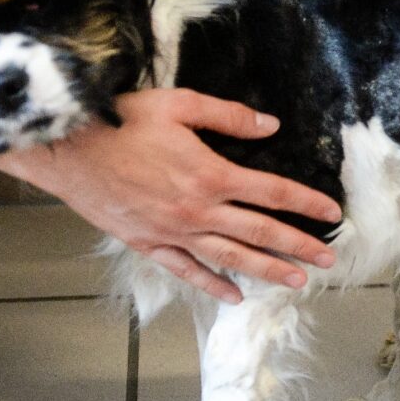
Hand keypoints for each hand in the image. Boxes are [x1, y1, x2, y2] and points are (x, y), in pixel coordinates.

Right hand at [2, 87, 340, 303]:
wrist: (68, 150)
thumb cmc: (121, 121)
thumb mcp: (178, 104)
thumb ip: (228, 116)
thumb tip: (269, 126)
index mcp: (211, 174)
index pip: (272, 192)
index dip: (306, 203)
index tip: (332, 214)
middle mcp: (198, 210)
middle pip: (260, 232)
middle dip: (298, 246)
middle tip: (328, 261)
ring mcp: (173, 233)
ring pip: (231, 258)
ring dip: (267, 271)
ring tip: (296, 282)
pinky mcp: (149, 244)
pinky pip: (188, 271)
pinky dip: (213, 285)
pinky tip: (235, 296)